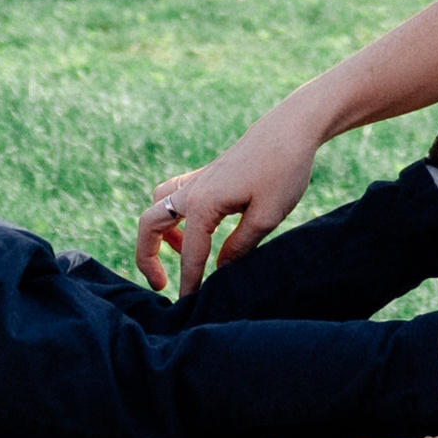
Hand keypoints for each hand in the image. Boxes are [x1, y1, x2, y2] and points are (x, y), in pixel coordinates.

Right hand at [138, 91, 328, 294]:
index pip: (190, 254)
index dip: (190, 283)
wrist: (290, 129)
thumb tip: (220, 270)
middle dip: (147, 257)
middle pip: (149, 224)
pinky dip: (174, 217)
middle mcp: (192, 190)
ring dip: (160, 233)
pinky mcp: (207, 175)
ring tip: (186, 255)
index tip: (189, 307)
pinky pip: (174, 196)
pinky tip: (200, 230)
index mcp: (203, 203)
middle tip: (162, 284)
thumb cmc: (283, 170)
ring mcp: (197, 180)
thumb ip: (240, 247)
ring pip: (158, 206)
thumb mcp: (267, 216)